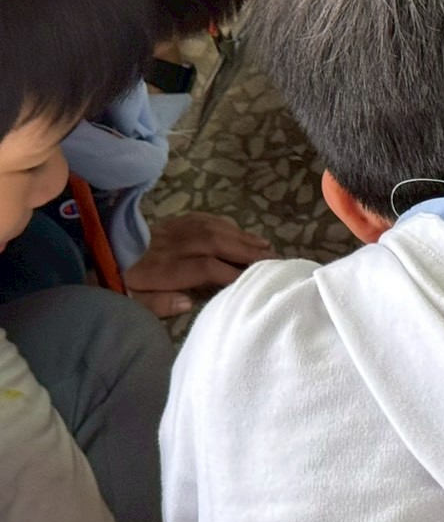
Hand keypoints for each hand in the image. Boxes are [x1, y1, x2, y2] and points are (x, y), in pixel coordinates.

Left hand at [126, 212, 271, 317]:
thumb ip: (157, 303)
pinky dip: (225, 224)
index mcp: (160, 268)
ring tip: (265, 246)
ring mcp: (171, 230)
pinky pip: (202, 218)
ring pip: (212, 229)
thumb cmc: (112, 282)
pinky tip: (238, 231)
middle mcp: (170, 245)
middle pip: (215, 243)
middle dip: (247, 251)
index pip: (204, 267)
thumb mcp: (127, 301)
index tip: (254, 280)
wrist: (90, 250)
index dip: (231, 272)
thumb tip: (189, 301)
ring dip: (241, 236)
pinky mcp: (168, 222)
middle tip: (274, 259)